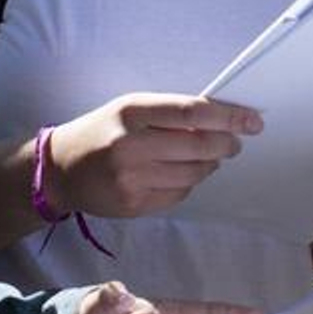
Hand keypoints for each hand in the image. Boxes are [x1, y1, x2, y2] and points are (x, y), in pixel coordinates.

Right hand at [48, 94, 261, 217]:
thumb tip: (222, 118)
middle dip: (227, 144)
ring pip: (193, 174)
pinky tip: (178, 173)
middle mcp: (130, 145)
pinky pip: (179, 194)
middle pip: (199, 146)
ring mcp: (131, 179)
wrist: (60, 169)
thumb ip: (170, 113)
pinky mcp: (134, 205)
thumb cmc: (102, 131)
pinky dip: (187, 183)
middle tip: (235, 142)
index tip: (252, 120)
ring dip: (209, 164)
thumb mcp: (130, 109)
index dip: (229, 117)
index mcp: (131, 111)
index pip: (192, 111)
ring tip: (206, 156)